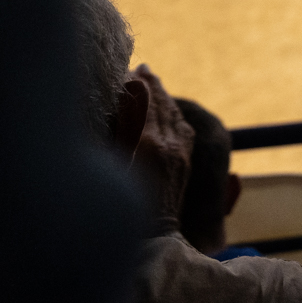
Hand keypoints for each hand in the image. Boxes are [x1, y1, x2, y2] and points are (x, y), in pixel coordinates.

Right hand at [130, 64, 194, 231]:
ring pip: (174, 115)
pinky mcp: (185, 161)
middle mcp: (170, 143)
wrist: (152, 234)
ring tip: (154, 81)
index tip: (131, 68)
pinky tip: (170, 110)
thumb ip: (121, 132)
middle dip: (152, 85)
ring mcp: (181, 152)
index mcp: (150, 142)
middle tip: (143, 68)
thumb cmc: (123, 204)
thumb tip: (124, 104)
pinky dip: (174, 114)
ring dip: (164, 96)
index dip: (139, 85)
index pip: (147, 103)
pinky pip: (184, 129)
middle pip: (162, 105)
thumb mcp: (116, 164)